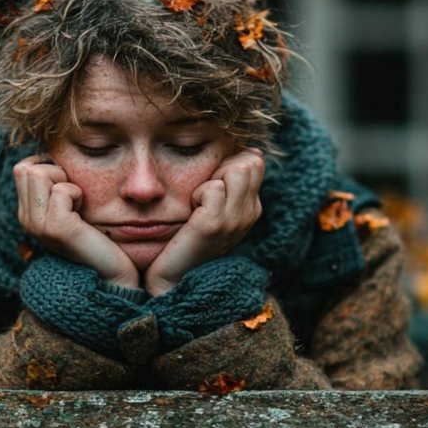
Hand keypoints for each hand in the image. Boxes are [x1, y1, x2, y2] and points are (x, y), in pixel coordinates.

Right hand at [14, 154, 139, 288]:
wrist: (112, 275)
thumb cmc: (97, 236)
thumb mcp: (70, 208)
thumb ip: (55, 187)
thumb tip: (53, 154)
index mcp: (27, 213)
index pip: (22, 168)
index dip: (47, 166)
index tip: (68, 184)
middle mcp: (26, 219)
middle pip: (26, 168)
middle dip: (54, 170)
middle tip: (73, 194)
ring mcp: (38, 225)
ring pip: (39, 173)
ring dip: (65, 180)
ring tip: (77, 203)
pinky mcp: (56, 228)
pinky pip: (62, 190)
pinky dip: (77, 194)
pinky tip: (84, 212)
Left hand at [144, 147, 263, 295]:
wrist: (173, 278)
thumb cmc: (187, 237)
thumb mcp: (214, 208)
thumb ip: (228, 182)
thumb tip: (251, 150)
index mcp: (251, 208)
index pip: (254, 162)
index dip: (229, 162)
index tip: (211, 184)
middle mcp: (250, 214)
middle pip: (249, 162)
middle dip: (222, 166)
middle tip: (203, 191)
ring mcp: (235, 220)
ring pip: (237, 169)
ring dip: (211, 179)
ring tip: (198, 200)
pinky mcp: (215, 224)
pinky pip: (214, 188)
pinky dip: (198, 193)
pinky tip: (191, 211)